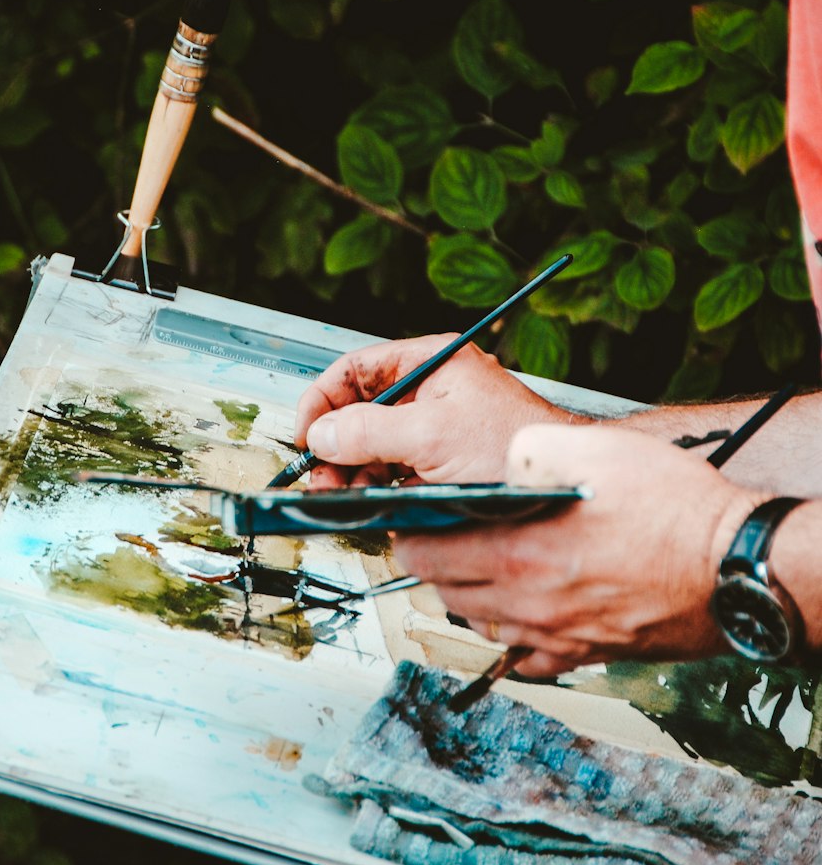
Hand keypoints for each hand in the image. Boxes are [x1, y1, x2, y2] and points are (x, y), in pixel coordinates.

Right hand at [293, 334, 574, 487]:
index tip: (306, 433)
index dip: (323, 399)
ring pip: (370, 443)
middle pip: (358, 409)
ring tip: (342, 493)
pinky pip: (390, 469)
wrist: (556, 491)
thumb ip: (370, 430)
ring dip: (350, 469)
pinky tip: (368, 500)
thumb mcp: (432, 435)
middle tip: (321, 474)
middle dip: (334, 442)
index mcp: (430, 363)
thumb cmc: (512, 449)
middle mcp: (428, 391)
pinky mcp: (436, 462)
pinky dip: (373, 485)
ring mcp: (432, 427)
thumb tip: (320, 434)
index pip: (356, 369)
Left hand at [393, 424, 764, 676]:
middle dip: (434, 565)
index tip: (413, 523)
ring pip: (483, 626)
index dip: (409, 536)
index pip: (425, 556)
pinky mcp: (588, 653)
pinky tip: (524, 611)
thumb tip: (503, 463)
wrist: (739, 567)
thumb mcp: (594, 450)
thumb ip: (529, 453)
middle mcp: (530, 603)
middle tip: (444, 540)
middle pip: (447, 593)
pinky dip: (515, 636)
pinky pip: (529, 657)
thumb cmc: (676, 511)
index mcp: (520, 552)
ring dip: (470, 597)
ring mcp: (558, 635)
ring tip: (483, 567)